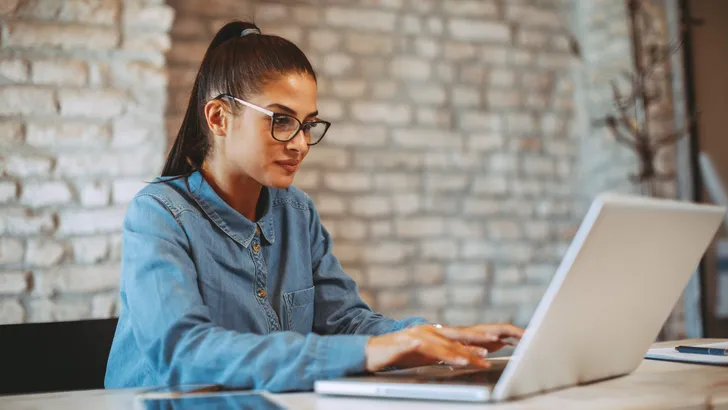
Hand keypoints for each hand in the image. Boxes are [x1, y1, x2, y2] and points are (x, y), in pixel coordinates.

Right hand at [365, 323, 523, 372]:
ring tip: (485, 359)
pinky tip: (460, 362)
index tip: (508, 340)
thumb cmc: (398, 355)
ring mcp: (421, 334)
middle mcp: (432, 329)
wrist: (370, 352)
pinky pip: (434, 351)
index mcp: (438, 332)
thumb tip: (467, 359)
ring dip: (469, 352)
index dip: (487, 336)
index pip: (467, 334)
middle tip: (507, 341)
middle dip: (486, 338)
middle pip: (464, 334)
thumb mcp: (426, 355)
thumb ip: (445, 355)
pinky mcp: (410, 341)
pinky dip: (449, 356)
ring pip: (451, 344)